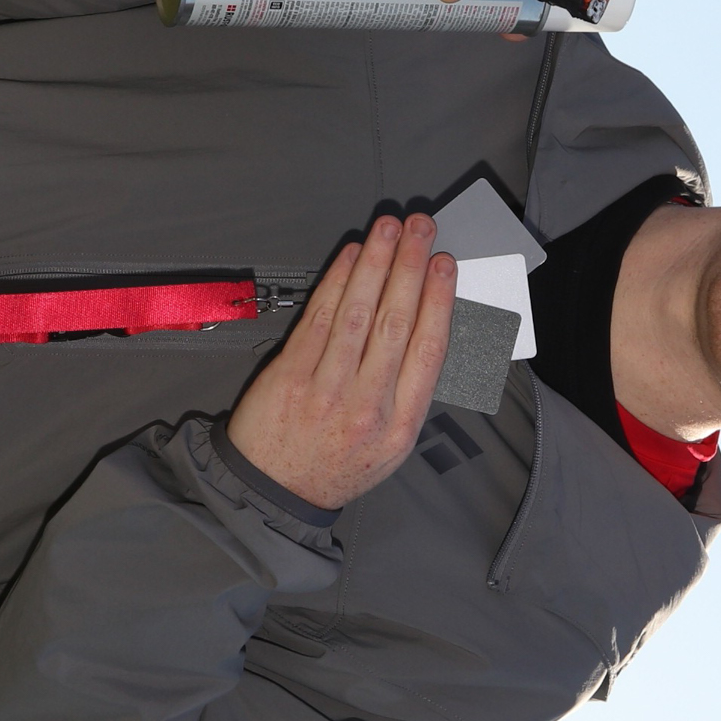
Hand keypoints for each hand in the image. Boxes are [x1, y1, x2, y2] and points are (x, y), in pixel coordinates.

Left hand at [226, 214, 457, 511]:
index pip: (428, 349)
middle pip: (395, 322)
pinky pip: (319, 318)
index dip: (439, 300)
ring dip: (376, 262)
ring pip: (357, 313)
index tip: (446, 265)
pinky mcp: (291, 375)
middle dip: (411, 266)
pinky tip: (352, 256)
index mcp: (400, 425)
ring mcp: (325, 390)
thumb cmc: (337, 466)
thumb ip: (410, 393)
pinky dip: (337, 281)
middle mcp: (366, 406)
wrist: (274, 492)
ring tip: (389, 228)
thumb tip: (428, 328)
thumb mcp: (391, 448)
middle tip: (422, 228)